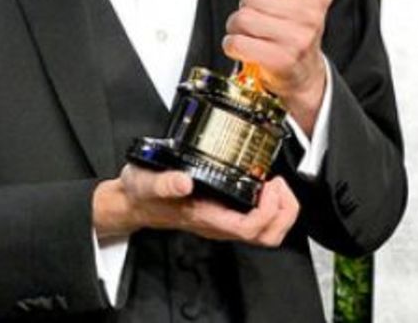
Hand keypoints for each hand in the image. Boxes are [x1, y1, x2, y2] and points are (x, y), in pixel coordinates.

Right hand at [93, 164, 298, 245]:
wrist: (134, 202)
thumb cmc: (141, 193)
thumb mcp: (145, 181)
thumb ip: (163, 182)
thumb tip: (184, 181)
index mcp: (204, 217)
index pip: (247, 228)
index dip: (266, 211)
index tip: (267, 185)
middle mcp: (218, 224)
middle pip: (265, 236)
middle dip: (283, 212)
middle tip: (277, 183)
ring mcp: (223, 221)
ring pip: (265, 231)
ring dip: (280, 210)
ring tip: (274, 184)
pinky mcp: (225, 213)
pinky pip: (258, 220)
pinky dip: (271, 205)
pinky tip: (263, 185)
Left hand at [224, 0, 331, 131]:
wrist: (302, 69)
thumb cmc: (290, 22)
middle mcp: (312, 15)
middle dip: (247, 5)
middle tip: (260, 17)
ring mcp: (298, 39)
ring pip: (242, 18)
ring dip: (237, 26)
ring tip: (252, 32)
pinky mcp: (281, 60)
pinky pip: (237, 42)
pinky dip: (233, 44)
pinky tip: (245, 46)